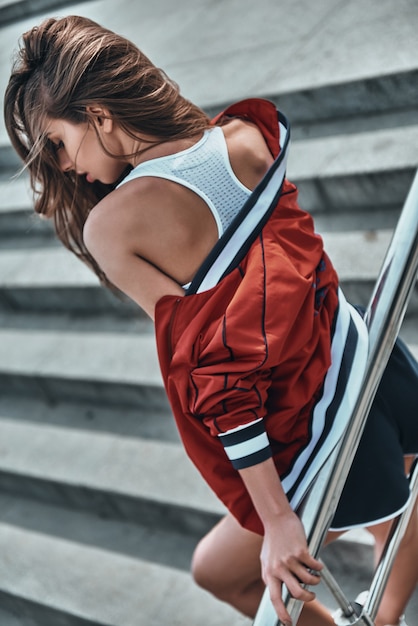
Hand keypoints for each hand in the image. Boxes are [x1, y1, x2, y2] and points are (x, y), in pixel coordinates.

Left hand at [260, 510, 321, 624]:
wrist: (276, 518)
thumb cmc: (273, 539)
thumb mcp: (267, 560)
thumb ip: (272, 575)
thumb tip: (279, 591)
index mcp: (268, 573)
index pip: (274, 598)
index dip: (282, 613)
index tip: (288, 623)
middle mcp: (278, 568)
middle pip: (297, 593)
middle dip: (308, 598)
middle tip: (311, 595)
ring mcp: (289, 560)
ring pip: (309, 581)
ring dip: (315, 581)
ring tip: (314, 576)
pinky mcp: (300, 551)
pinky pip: (315, 566)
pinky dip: (319, 568)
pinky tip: (318, 565)